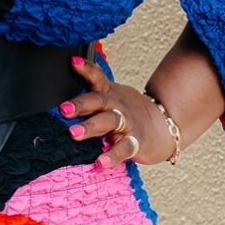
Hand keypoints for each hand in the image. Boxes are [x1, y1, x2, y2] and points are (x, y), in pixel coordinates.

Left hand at [61, 55, 166, 172]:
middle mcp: (117, 105)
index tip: (73, 62)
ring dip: (91, 126)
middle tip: (64, 109)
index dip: (86, 69)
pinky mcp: (137, 142)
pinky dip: (112, 155)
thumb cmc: (129, 113)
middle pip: (98, 100)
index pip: (97, 77)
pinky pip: (124, 148)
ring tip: (74, 133)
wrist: (165, 126)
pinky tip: (101, 161)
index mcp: (109, 94)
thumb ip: (90, 98)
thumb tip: (59, 104)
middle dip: (80, 104)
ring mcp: (128, 123)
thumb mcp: (112, 98)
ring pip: (109, 121)